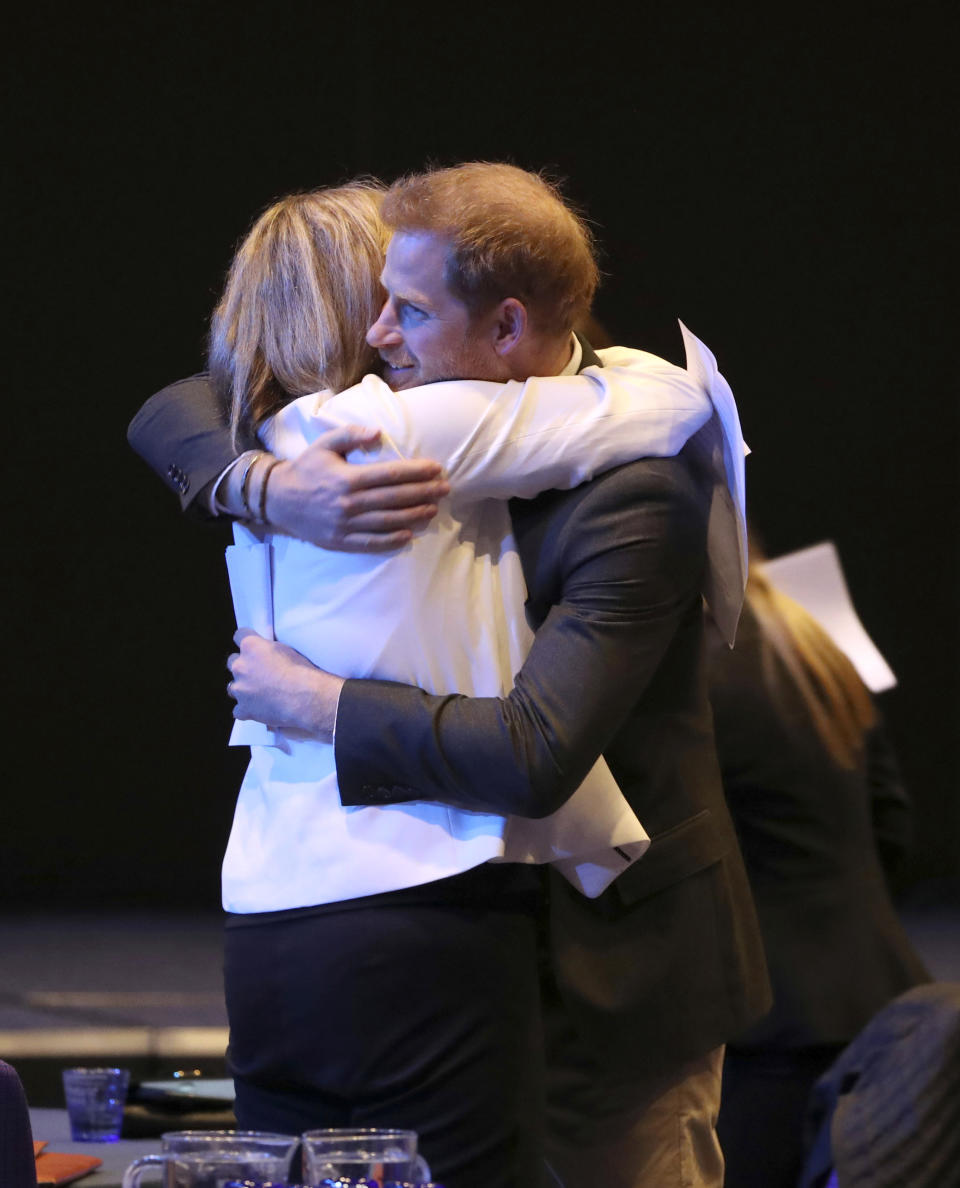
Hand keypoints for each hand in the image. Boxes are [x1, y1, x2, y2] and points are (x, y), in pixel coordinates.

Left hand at [227, 630, 342, 740]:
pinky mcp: (243, 709)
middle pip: (232, 661)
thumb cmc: (301, 673)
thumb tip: (266, 653)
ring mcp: (240, 688)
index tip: (251, 647)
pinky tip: (261, 708)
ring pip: (233, 686)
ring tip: (261, 692)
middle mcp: (241, 666)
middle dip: (244, 666)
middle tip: (259, 673)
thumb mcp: (286, 649)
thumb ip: (268, 649)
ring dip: (244, 688)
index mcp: (251, 646)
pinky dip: (248, 709)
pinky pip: (239, 710)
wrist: (305, 698)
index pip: (239, 636)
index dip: (246, 642)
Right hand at [265, 424, 449, 550]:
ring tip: (434, 509)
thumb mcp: (324, 444)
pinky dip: (391, 540)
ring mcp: (345, 524)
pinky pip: (370, 543)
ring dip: (414, 515)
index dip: (416, 472)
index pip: (390, 475)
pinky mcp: (341, 541)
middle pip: (394, 498)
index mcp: (347, 478)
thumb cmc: (306, 468)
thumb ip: (351, 434)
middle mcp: (349, 503)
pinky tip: (409, 534)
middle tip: (445, 488)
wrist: (278, 499)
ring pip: (387, 521)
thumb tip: (378, 432)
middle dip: (424, 492)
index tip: (436, 469)